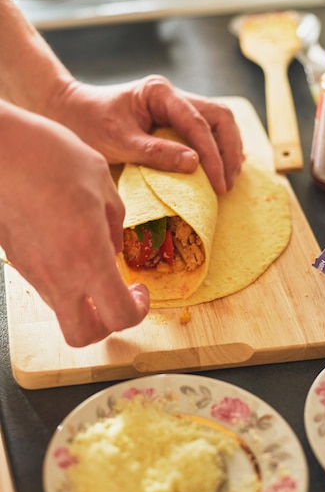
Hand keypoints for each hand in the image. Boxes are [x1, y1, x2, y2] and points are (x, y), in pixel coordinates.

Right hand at [0, 102, 149, 346]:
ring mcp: (33, 271)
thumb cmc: (48, 156)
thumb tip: (114, 246)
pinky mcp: (17, 261)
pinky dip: (65, 280)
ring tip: (94, 262)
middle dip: (106, 325)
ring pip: (63, 310)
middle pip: (83, 335)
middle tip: (119, 295)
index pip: (120, 316)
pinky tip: (70, 245)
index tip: (140, 291)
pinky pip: (47, 285)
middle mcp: (58, 275)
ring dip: (85, 300)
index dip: (138, 311)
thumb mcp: (101, 180)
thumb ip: (115, 220)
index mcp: (88, 257)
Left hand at [48, 75, 243, 194]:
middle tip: (227, 182)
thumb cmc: (90, 124)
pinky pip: (208, 130)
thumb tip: (195, 164)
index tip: (218, 183)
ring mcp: (177, 106)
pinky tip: (223, 167)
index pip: (198, 123)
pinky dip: (219, 148)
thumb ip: (156, 152)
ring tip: (228, 179)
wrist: (72, 113)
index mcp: (160, 92)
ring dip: (228, 149)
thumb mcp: (119, 141)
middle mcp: (173, 95)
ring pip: (218, 122)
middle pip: (219, 117)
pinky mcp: (175, 120)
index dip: (212, 155)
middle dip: (228, 150)